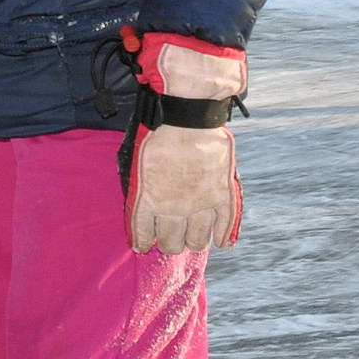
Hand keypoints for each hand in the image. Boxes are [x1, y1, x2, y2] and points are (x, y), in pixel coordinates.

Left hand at [118, 30, 246, 255]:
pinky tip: (222, 243)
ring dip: (193, 241)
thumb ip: (137, 187)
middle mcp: (174, 209)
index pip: (144, 235)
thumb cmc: (155, 131)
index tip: (144, 245)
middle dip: (168, 243)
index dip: (144, 242)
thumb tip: (138, 206)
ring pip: (197, 241)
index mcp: (148, 201)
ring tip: (192, 237)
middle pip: (172, 243)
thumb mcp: (134, 162)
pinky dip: (223, 237)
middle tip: (170, 238)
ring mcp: (200, 204)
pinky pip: (224, 225)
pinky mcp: (222, 195)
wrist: (186, 114)